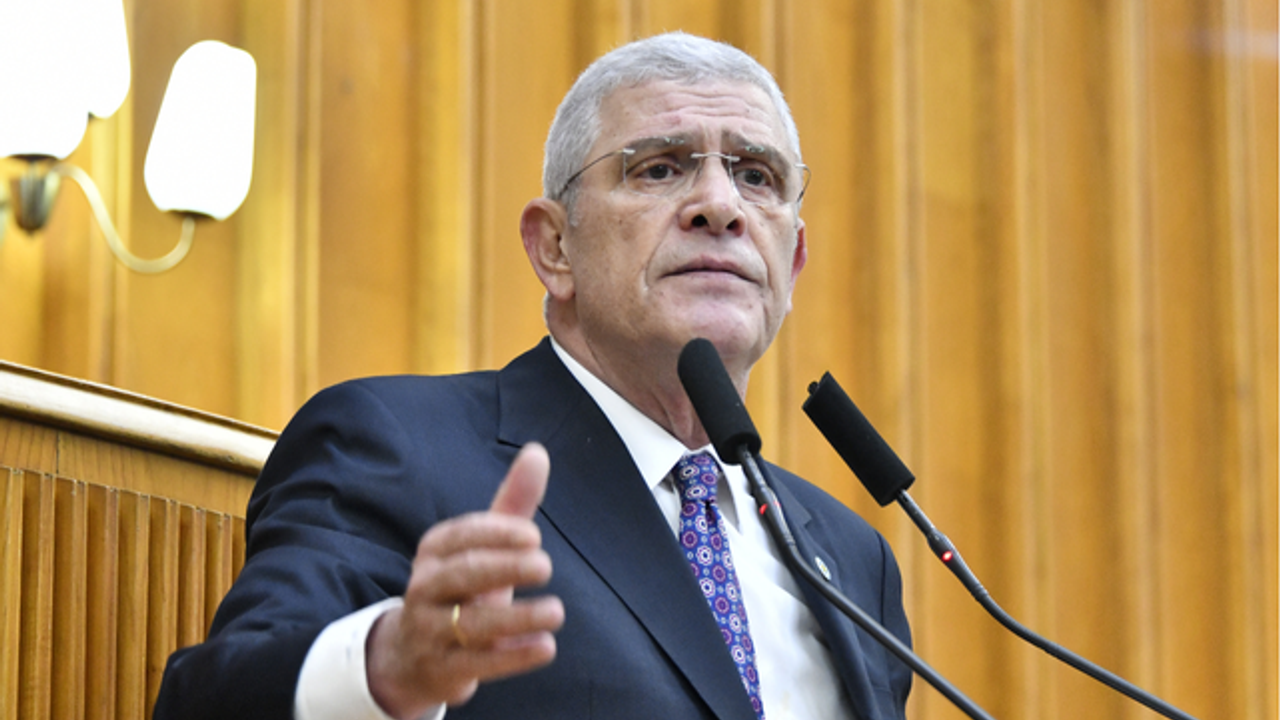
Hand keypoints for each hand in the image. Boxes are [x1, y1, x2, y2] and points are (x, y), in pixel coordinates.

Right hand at [366, 443, 564, 718]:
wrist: (411, 656)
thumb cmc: (460, 589)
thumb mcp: (482, 547)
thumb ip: (512, 503)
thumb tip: (538, 451)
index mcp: (435, 551)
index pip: (461, 536)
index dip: (496, 534)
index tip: (533, 536)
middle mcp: (426, 587)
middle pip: (462, 575)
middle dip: (503, 568)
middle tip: (546, 565)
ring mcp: (431, 631)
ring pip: (471, 624)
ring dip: (517, 618)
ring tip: (557, 612)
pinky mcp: (443, 669)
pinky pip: (477, 664)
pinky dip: (512, 657)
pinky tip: (545, 647)